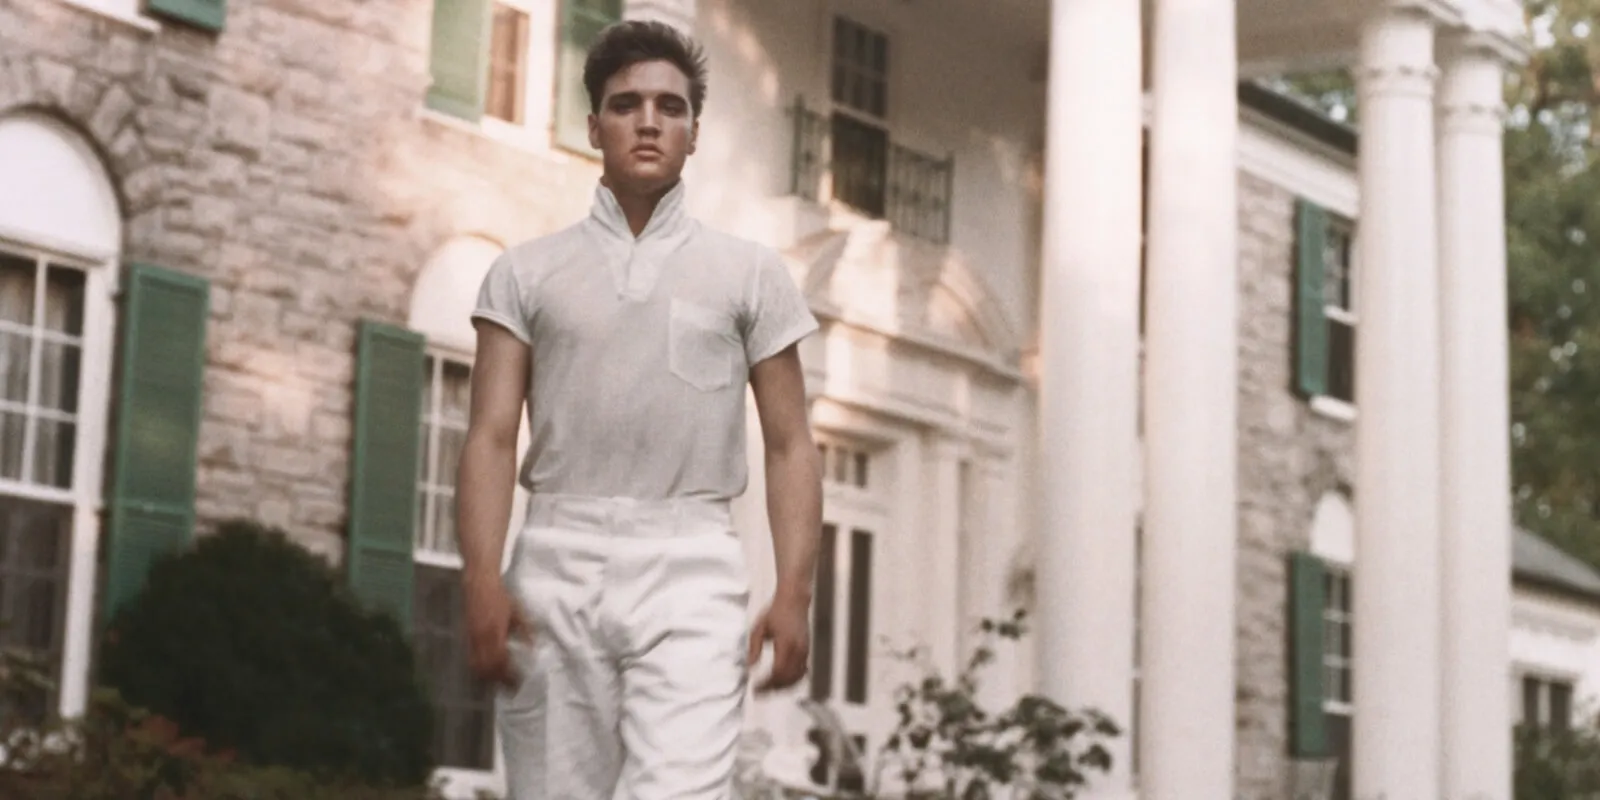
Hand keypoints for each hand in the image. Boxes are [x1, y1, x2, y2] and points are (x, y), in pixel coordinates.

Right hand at [463, 574, 532, 688]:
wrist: (479, 585)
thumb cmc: (501, 598)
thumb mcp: (518, 613)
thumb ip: (526, 632)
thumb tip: (533, 649)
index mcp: (495, 633)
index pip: (500, 662)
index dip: (508, 675)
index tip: (519, 683)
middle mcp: (481, 639)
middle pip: (487, 669)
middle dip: (498, 681)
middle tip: (511, 688)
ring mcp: (472, 639)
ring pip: (476, 666)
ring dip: (488, 678)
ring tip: (501, 683)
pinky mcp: (467, 638)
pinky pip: (472, 659)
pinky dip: (480, 669)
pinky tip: (489, 671)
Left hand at [747, 592, 809, 692]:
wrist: (794, 600)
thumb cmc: (775, 611)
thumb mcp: (758, 628)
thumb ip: (754, 648)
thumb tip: (750, 667)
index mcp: (785, 644)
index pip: (777, 672)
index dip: (766, 684)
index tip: (755, 689)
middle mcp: (798, 650)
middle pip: (788, 679)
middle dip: (773, 689)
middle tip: (759, 693)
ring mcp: (804, 651)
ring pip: (796, 678)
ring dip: (783, 687)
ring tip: (769, 690)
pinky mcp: (806, 651)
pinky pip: (802, 672)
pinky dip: (792, 681)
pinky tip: (782, 683)